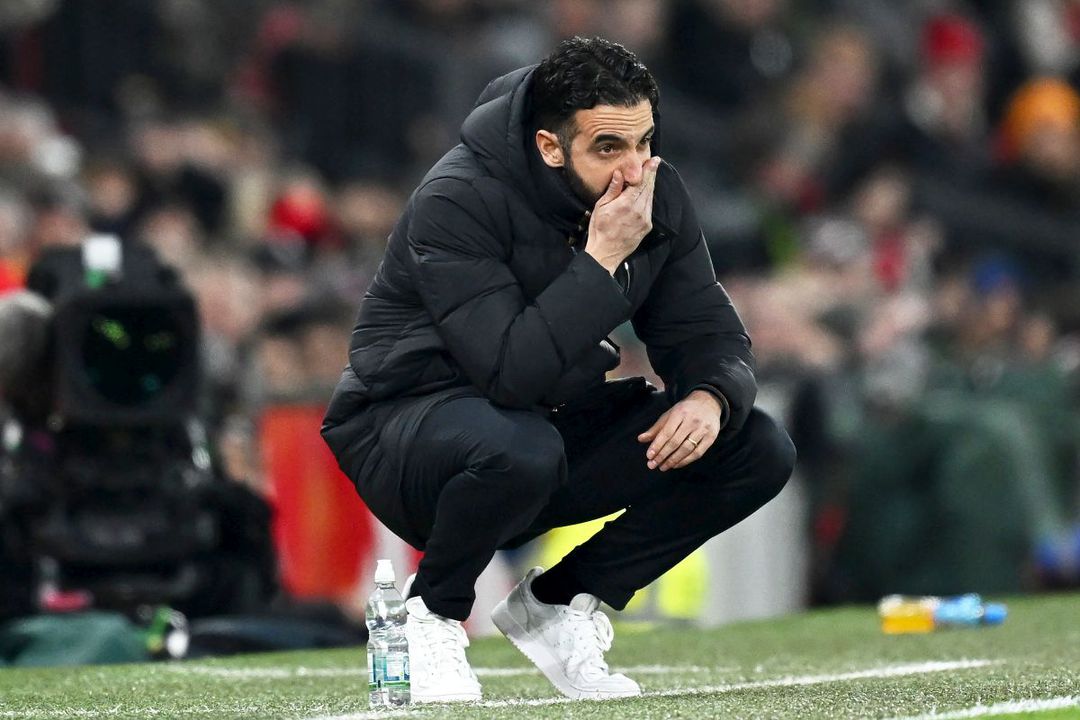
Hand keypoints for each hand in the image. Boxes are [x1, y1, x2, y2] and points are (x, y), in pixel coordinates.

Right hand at [585, 156, 660, 274]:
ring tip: (650, 175)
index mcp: (627, 203)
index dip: (648, 170)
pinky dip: (648, 198)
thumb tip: (619, 174)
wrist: (606, 253)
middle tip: (655, 162)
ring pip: (650, 197)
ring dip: (650, 186)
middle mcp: (639, 210)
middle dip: (652, 174)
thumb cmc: (599, 230)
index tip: (653, 160)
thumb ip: (612, 190)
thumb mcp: (601, 207)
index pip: (641, 182)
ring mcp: (645, 219)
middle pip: (648, 188)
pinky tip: (645, 193)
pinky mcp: (647, 226)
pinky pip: (649, 208)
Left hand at [637, 390, 721, 471]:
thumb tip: (641, 439)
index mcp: (680, 413)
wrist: (708, 402)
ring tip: (663, 467)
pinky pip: (697, 453)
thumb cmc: (685, 410)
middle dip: (662, 455)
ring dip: (673, 460)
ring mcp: (703, 429)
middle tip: (652, 465)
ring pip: (686, 449)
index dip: (657, 445)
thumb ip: (656, 428)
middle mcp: (692, 421)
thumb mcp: (669, 415)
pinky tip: (676, 465)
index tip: (649, 456)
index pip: (667, 432)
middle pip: (675, 442)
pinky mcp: (711, 437)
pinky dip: (685, 461)